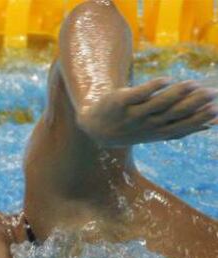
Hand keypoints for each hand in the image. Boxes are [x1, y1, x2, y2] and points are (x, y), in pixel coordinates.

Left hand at [76, 79, 217, 146]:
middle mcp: (147, 124)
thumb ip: (179, 130)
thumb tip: (209, 126)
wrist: (95, 129)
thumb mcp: (154, 134)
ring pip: (158, 104)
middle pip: (174, 113)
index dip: (200, 118)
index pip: (182, 126)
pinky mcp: (121, 102)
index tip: (216, 109)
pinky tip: (166, 79)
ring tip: (192, 83)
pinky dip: (152, 87)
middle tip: (212, 92)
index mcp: (157, 132)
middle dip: (194, 104)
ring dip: (177, 94)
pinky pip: (138, 94)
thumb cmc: (130, 128)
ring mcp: (133, 113)